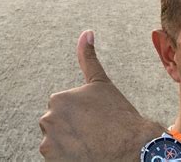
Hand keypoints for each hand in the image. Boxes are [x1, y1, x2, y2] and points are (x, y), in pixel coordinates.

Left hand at [39, 30, 163, 160]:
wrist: (131, 149)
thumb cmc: (119, 114)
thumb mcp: (101, 83)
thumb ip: (88, 57)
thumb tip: (86, 32)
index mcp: (57, 99)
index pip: (64, 110)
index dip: (81, 116)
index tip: (96, 120)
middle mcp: (48, 120)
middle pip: (58, 126)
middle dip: (72, 130)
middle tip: (95, 133)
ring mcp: (49, 144)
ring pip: (57, 143)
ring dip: (69, 145)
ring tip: (92, 145)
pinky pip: (57, 158)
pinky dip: (67, 158)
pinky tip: (85, 155)